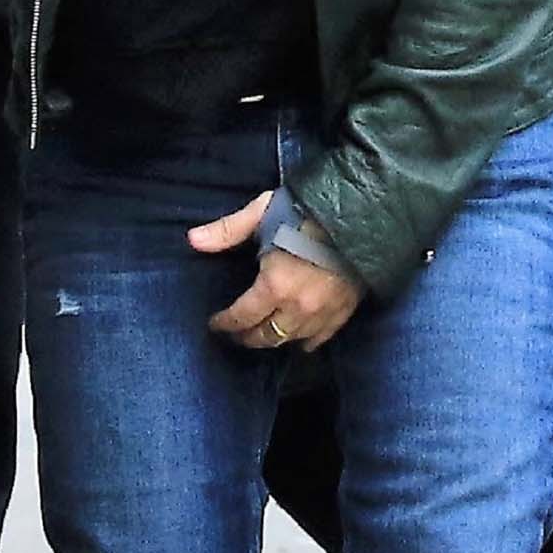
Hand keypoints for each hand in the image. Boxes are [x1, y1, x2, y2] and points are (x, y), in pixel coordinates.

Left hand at [190, 192, 362, 352]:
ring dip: (273, 339)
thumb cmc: (307, 211)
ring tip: (262, 333)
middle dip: (246, 336)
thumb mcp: (263, 213)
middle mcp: (297, 308)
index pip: (242, 318)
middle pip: (265, 337)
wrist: (361, 215)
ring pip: (290, 341)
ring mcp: (323, 314)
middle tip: (236, 333)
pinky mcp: (343, 312)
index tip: (215, 324)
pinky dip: (304, 340)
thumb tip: (191, 240)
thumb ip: (227, 230)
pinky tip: (296, 337)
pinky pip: (319, 339)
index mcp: (274, 286)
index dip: (225, 323)